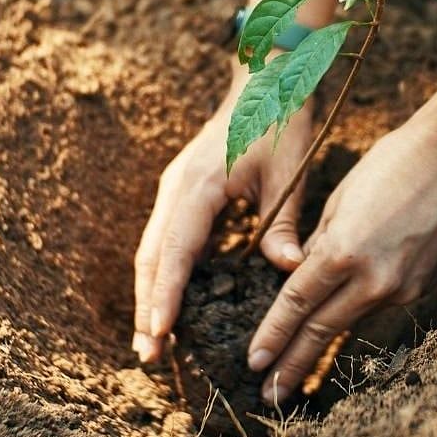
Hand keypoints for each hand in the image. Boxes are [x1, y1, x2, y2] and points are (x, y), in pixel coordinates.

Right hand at [132, 66, 313, 362]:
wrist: (266, 80)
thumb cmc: (280, 123)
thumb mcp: (289, 174)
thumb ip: (283, 224)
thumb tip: (289, 270)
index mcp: (199, 186)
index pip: (176, 251)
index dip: (165, 295)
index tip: (159, 333)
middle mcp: (176, 189)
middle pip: (152, 257)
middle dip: (147, 307)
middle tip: (147, 356)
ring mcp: (174, 189)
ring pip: (153, 250)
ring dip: (150, 294)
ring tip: (151, 340)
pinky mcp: (182, 192)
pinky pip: (166, 239)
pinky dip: (164, 273)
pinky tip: (171, 304)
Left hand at [245, 118, 436, 401]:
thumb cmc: (393, 163)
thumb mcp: (341, 199)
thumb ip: (319, 244)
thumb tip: (302, 273)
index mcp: (344, 250)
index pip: (297, 303)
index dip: (273, 335)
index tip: (253, 361)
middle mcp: (374, 278)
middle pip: (322, 330)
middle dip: (292, 364)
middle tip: (269, 395)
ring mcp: (402, 286)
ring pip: (352, 319)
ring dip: (323, 345)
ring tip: (298, 372)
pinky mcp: (423, 285)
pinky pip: (381, 304)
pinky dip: (358, 311)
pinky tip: (344, 319)